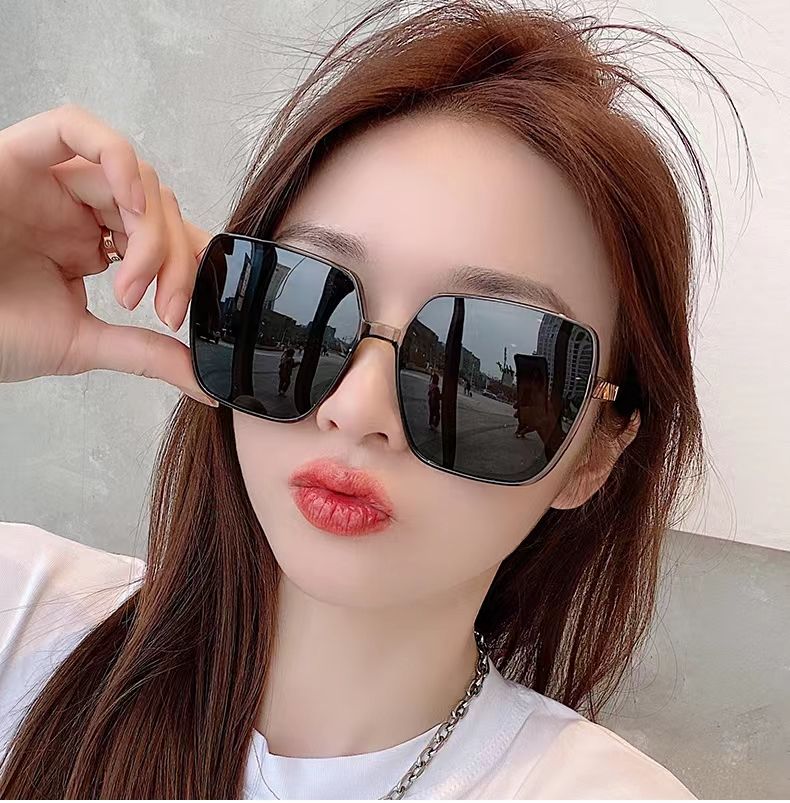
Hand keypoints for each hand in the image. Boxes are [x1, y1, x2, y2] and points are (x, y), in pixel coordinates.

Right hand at [0, 103, 216, 405]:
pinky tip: (131, 203)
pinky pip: (76, 127)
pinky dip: (118, 158)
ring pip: (132, 174)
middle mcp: (76, 210)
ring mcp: (51, 182)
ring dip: (150, 228)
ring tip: (130, 281)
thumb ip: (144, 353)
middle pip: (156, 206)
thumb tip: (203, 381)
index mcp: (91, 247)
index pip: (165, 236)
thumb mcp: (80, 344)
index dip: (187, 266)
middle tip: (162, 307)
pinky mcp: (20, 155)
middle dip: (175, 257)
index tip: (178, 317)